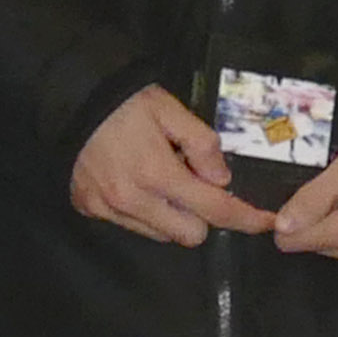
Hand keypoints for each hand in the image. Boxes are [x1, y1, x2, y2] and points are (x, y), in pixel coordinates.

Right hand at [70, 87, 276, 246]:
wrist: (69, 101)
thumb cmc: (125, 103)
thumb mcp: (170, 109)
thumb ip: (201, 144)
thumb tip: (221, 179)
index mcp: (158, 174)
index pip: (214, 209)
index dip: (246, 219)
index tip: (268, 222)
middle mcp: (133, 200)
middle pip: (189, 236)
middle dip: (201, 217)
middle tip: (193, 186)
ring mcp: (108, 208)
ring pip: (159, 234)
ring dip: (171, 216)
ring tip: (159, 180)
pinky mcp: (89, 208)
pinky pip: (130, 224)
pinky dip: (141, 211)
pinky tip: (133, 182)